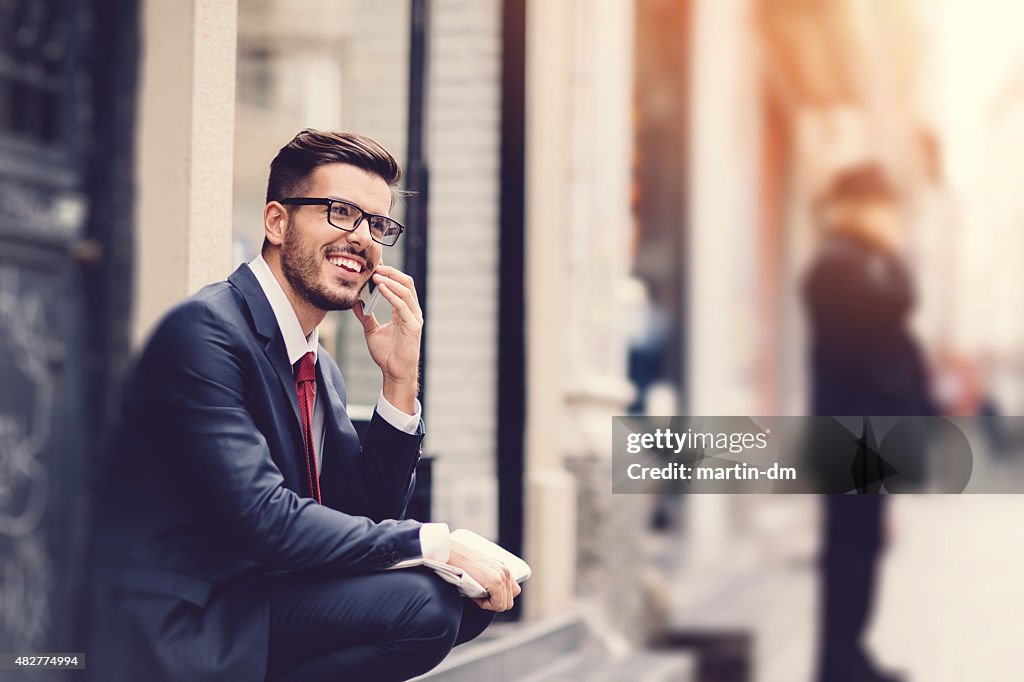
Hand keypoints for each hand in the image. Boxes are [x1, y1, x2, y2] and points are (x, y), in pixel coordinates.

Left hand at [352, 266, 422, 412]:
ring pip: (406, 291)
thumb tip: (355, 302)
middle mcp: (411, 312)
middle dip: (391, 272)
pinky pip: (402, 306)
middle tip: (375, 265)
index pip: (400, 285)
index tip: (374, 265)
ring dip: (390, 280)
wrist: (394, 373)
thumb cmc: (387, 354)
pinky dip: (391, 294)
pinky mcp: (413, 326)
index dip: (389, 273)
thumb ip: (365, 316)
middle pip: (406, 283)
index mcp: (404, 311)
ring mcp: (414, 318)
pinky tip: (380, 288)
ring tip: (376, 274)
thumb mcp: (372, 331)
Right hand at [447, 540, 521, 611]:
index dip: (498, 597)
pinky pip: (497, 604)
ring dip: (490, 604)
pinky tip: (474, 596)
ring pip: (505, 605)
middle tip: (479, 596)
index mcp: (502, 568)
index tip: (483, 594)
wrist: (449, 554)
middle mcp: (505, 571)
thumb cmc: (459, 563)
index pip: (513, 591)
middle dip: (495, 603)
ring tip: (476, 595)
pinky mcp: (496, 582)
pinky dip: (485, 605)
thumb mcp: (478, 570)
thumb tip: (489, 595)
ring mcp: (502, 576)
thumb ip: (488, 578)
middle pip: (510, 600)